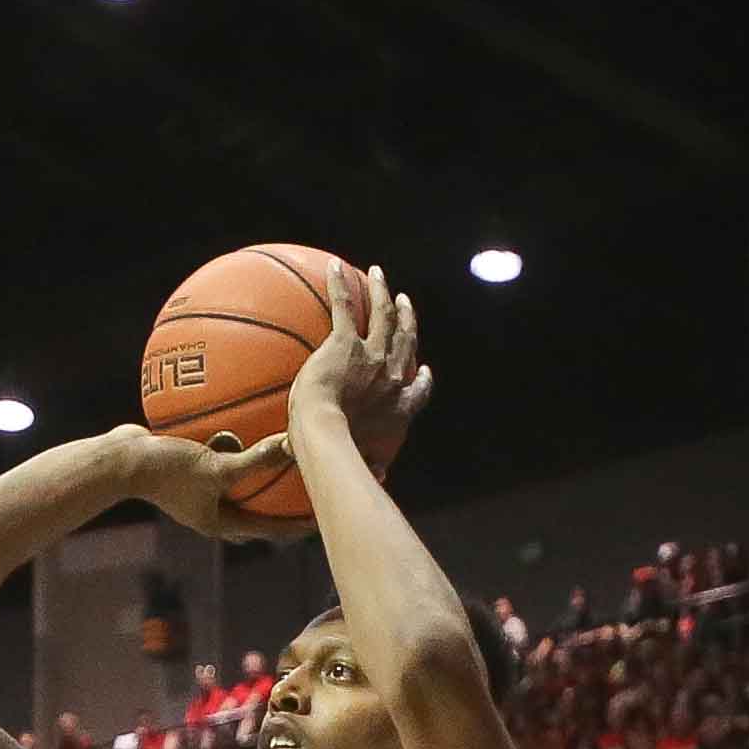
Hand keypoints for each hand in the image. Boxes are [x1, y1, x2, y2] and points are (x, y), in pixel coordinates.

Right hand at [111, 423, 318, 543]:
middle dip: (279, 508)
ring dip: (257, 479)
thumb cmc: (166, 471)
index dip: (295, 527)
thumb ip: (254, 461)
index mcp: (219, 523)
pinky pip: (219, 464)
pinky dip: (235, 452)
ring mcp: (197, 493)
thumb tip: (292, 446)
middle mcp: (210, 512)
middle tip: (307, 495)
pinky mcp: (187, 472)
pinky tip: (244, 430)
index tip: (321, 522)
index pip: (268, 529)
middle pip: (255, 514)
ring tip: (281, 463)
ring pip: (237, 489)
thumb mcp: (216, 468)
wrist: (121, 461)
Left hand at [293, 259, 429, 458]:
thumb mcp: (364, 465)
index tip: (422, 368)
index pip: (417, 389)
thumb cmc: (341, 457)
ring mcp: (371, 356)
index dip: (421, 377)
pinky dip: (339, 285)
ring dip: (382, 293)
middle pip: (405, 340)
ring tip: (379, 275)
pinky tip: (333, 266)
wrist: (327, 435)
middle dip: (407, 318)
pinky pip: (344, 307)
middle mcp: (391, 377)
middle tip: (405, 302)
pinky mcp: (345, 343)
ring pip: (383, 315)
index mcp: (399, 408)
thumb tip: (379, 482)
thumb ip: (372, 471)